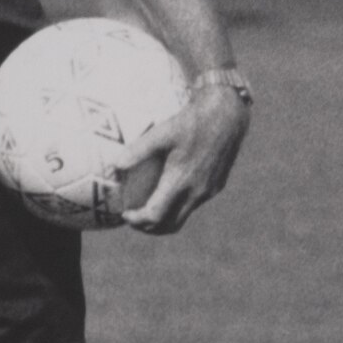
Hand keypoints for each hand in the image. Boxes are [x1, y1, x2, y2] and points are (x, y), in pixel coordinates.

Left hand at [116, 79, 251, 233]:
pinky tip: (171, 189)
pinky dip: (178, 205)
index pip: (155, 216)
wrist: (227, 114)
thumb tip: (115, 166)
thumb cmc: (192, 121)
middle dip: (149, 227)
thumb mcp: (162, 132)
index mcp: (181, 182)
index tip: (125, 213)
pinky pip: (194, 203)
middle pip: (170, 225)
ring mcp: (209, 190)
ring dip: (164, 218)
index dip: (137, 220)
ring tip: (149, 207)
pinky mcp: (217, 184)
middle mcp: (197, 192)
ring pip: (183, 215)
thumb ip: (138, 151)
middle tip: (133, 218)